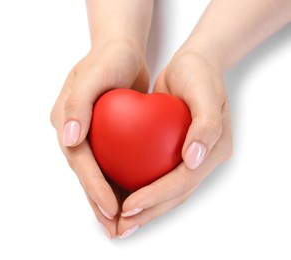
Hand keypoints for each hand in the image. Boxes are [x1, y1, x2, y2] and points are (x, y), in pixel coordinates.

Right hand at [50, 39, 148, 238]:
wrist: (121, 52)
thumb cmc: (109, 59)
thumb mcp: (94, 74)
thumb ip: (78, 104)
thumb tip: (68, 139)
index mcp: (67, 120)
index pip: (80, 160)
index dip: (93, 186)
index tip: (110, 208)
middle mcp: (76, 132)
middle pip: (86, 174)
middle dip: (99, 203)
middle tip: (116, 229)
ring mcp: (90, 136)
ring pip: (98, 174)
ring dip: (108, 200)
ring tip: (121, 225)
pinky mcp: (106, 137)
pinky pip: (111, 164)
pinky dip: (119, 183)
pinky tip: (132, 198)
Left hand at [116, 50, 232, 237]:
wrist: (194, 66)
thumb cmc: (200, 75)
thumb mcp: (206, 92)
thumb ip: (206, 126)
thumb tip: (194, 160)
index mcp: (214, 150)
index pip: (184, 181)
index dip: (158, 196)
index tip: (130, 205)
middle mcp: (203, 159)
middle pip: (176, 194)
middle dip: (149, 212)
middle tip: (122, 226)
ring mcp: (190, 158)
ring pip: (167, 191)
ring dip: (145, 209)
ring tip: (121, 222)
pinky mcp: (175, 153)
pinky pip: (158, 175)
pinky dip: (142, 189)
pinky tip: (122, 195)